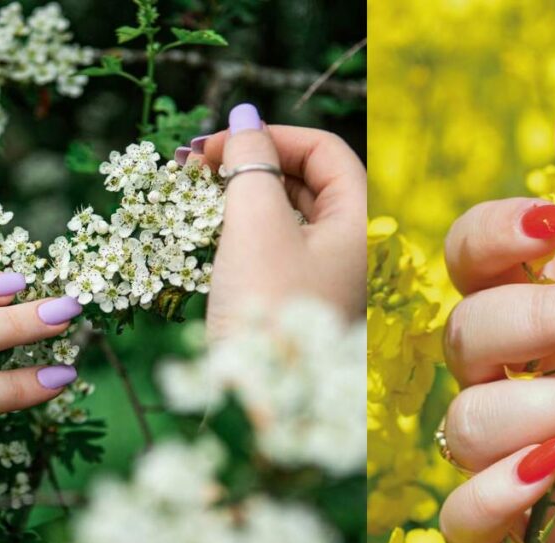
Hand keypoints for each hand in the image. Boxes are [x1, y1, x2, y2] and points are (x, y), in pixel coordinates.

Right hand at [176, 103, 365, 338]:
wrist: (262, 412)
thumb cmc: (265, 311)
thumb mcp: (256, 226)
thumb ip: (250, 164)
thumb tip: (246, 117)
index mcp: (360, 225)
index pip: (325, 152)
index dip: (271, 135)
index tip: (214, 143)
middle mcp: (353, 250)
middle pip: (309, 181)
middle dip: (253, 162)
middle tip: (194, 164)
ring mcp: (328, 280)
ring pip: (290, 216)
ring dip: (244, 195)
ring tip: (193, 192)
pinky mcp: (299, 305)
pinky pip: (277, 250)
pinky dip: (245, 231)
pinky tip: (210, 232)